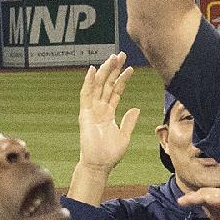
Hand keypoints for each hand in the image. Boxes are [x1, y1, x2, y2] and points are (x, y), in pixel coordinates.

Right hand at [77, 51, 139, 173]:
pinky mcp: (84, 114)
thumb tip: (135, 108)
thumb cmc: (110, 154)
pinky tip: (93, 70)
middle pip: (107, 85)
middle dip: (113, 70)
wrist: (99, 165)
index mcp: (109, 113)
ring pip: (98, 86)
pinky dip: (88, 82)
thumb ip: (128, 121)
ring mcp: (91, 110)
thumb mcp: (125, 136)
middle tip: (120, 55)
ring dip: (104, 72)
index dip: (122, 79)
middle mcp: (99, 109)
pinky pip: (86, 95)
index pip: (116, 91)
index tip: (130, 68)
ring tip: (111, 58)